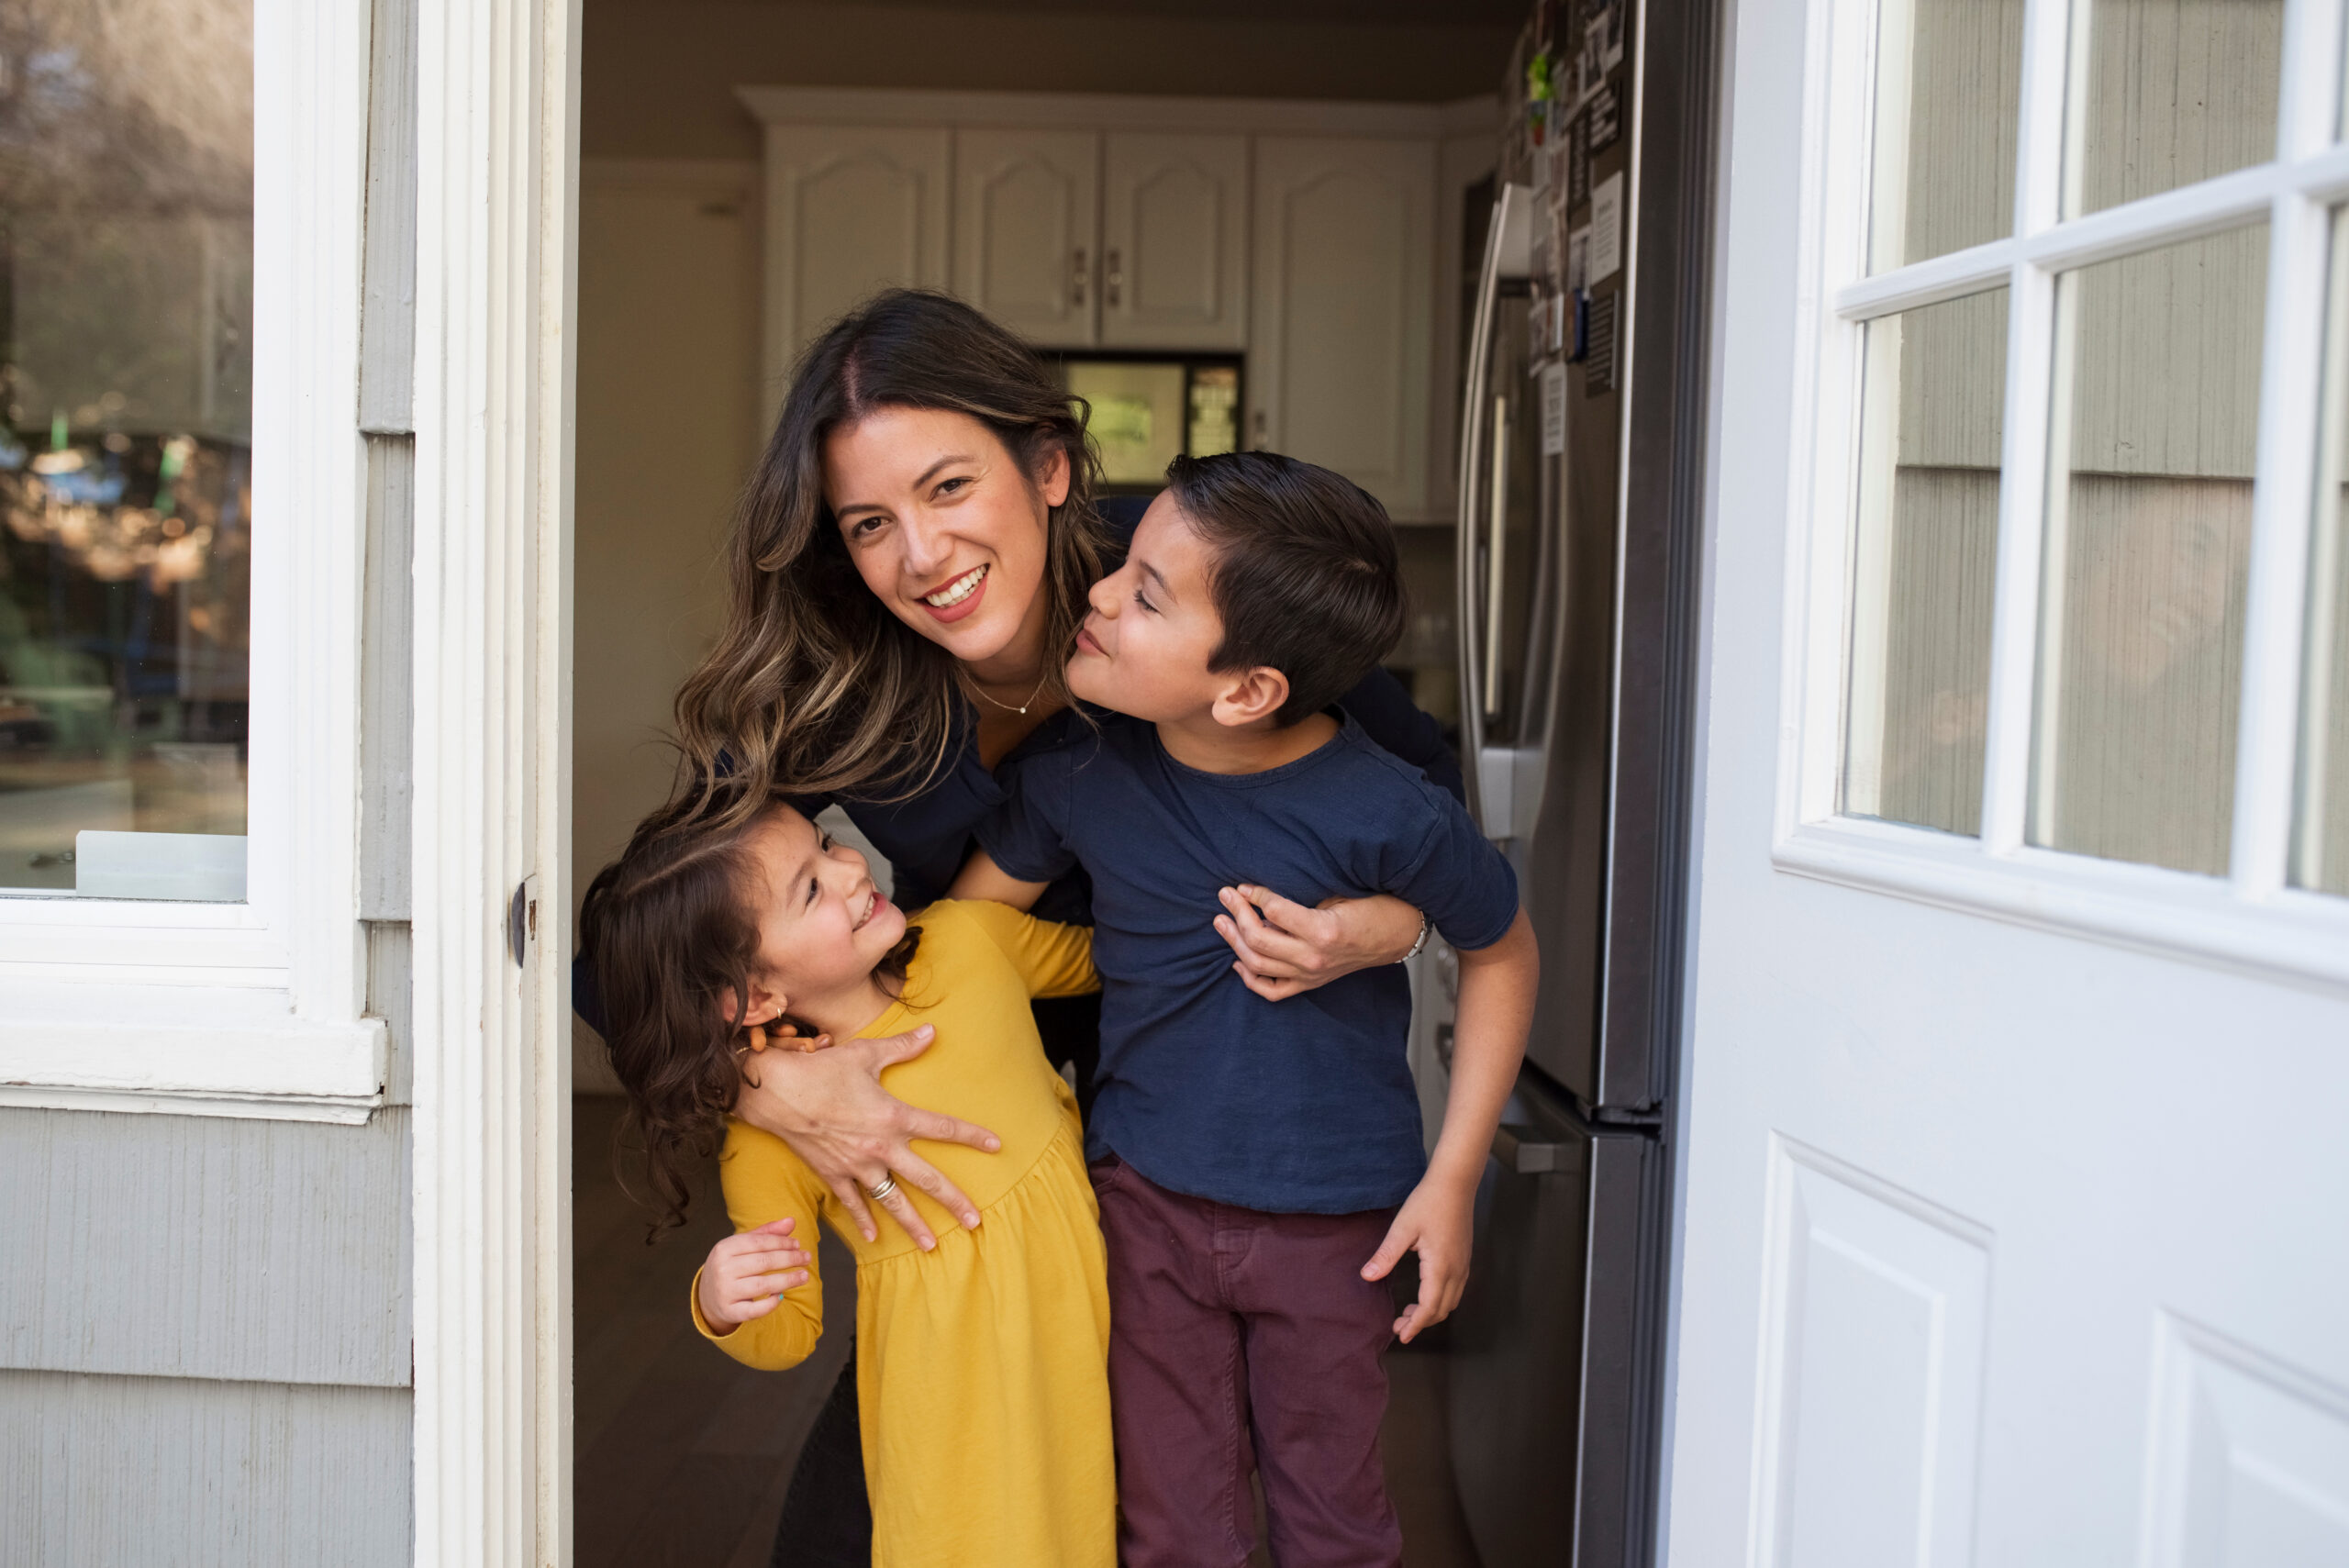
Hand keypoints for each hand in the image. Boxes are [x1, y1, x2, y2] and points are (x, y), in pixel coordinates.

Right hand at [697, 1218, 810, 1335]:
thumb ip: (767, 1233)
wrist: (707, 1295)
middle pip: (763, 1262)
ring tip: (804, 1276)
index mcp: (724, 1248)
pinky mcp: (730, 1311)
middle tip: (807, 1258)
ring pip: (762, 1285)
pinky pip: (755, 1309)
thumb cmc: (731, 1265)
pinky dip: (771, 1304)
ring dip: (787, 1280)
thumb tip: (791, 1221)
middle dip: (789, 1259)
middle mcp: (723, 1270)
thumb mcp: (742, 1246)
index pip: (759, 1242)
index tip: (798, 1244)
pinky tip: (782, 1296)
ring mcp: (725, 1292)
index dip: (781, 1242)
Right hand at [732, 1025, 1001, 1248]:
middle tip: (975, 1222)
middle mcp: (881, 1147)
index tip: (996, 1146)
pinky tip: (874, 1239)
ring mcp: (857, 1166)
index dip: (971, 1136)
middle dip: (953, 1201)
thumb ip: (903, 1047)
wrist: (776, 1093)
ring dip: (913, 1225)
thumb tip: (933, 1030)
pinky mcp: (833, 1175)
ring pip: (892, 1201)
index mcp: (894, 1117)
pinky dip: (862, 1220)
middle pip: (926, 1179)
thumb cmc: (822, 1070)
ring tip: (931, 1246)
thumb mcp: (866, 1054)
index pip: (942, 1128)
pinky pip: (852, 1203)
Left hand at [1213, 886, 1423, 1000]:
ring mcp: (1310, 975)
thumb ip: (1300, 900)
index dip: (1254, 894)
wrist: (1395, 935)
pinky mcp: (1310, 983)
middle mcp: (1313, 958)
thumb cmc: (1371, 908)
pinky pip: (1271, 990)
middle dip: (1237, 914)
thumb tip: (1260, 895)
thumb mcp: (1337, 895)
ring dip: (1234, 941)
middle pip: (1259, 940)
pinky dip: (1250, 978)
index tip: (1243, 885)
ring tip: (1221, 921)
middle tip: (1224, 895)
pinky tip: (1237, 960)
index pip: (1274, 911)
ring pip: (1257, 965)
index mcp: (1323, 931)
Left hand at [1360, 1168, 1475, 1343]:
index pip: (1428, 1308)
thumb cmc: (1428, 1202)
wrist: (1455, 1183)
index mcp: (1440, 1267)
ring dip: (1431, 1312)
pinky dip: (1440, 1300)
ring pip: (1450, 1302)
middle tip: (1397, 1325)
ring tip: (1408, 1312)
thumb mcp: (1402, 1228)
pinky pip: (1455, 1290)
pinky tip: (1425, 1293)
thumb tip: (1368, 1276)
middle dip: (1420, 1323)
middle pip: (1441, 1310)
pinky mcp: (1464, 1258)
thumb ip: (1386, 1255)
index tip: (1400, 1337)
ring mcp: (1463, 1265)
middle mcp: (1456, 1271)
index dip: (1414, 1326)